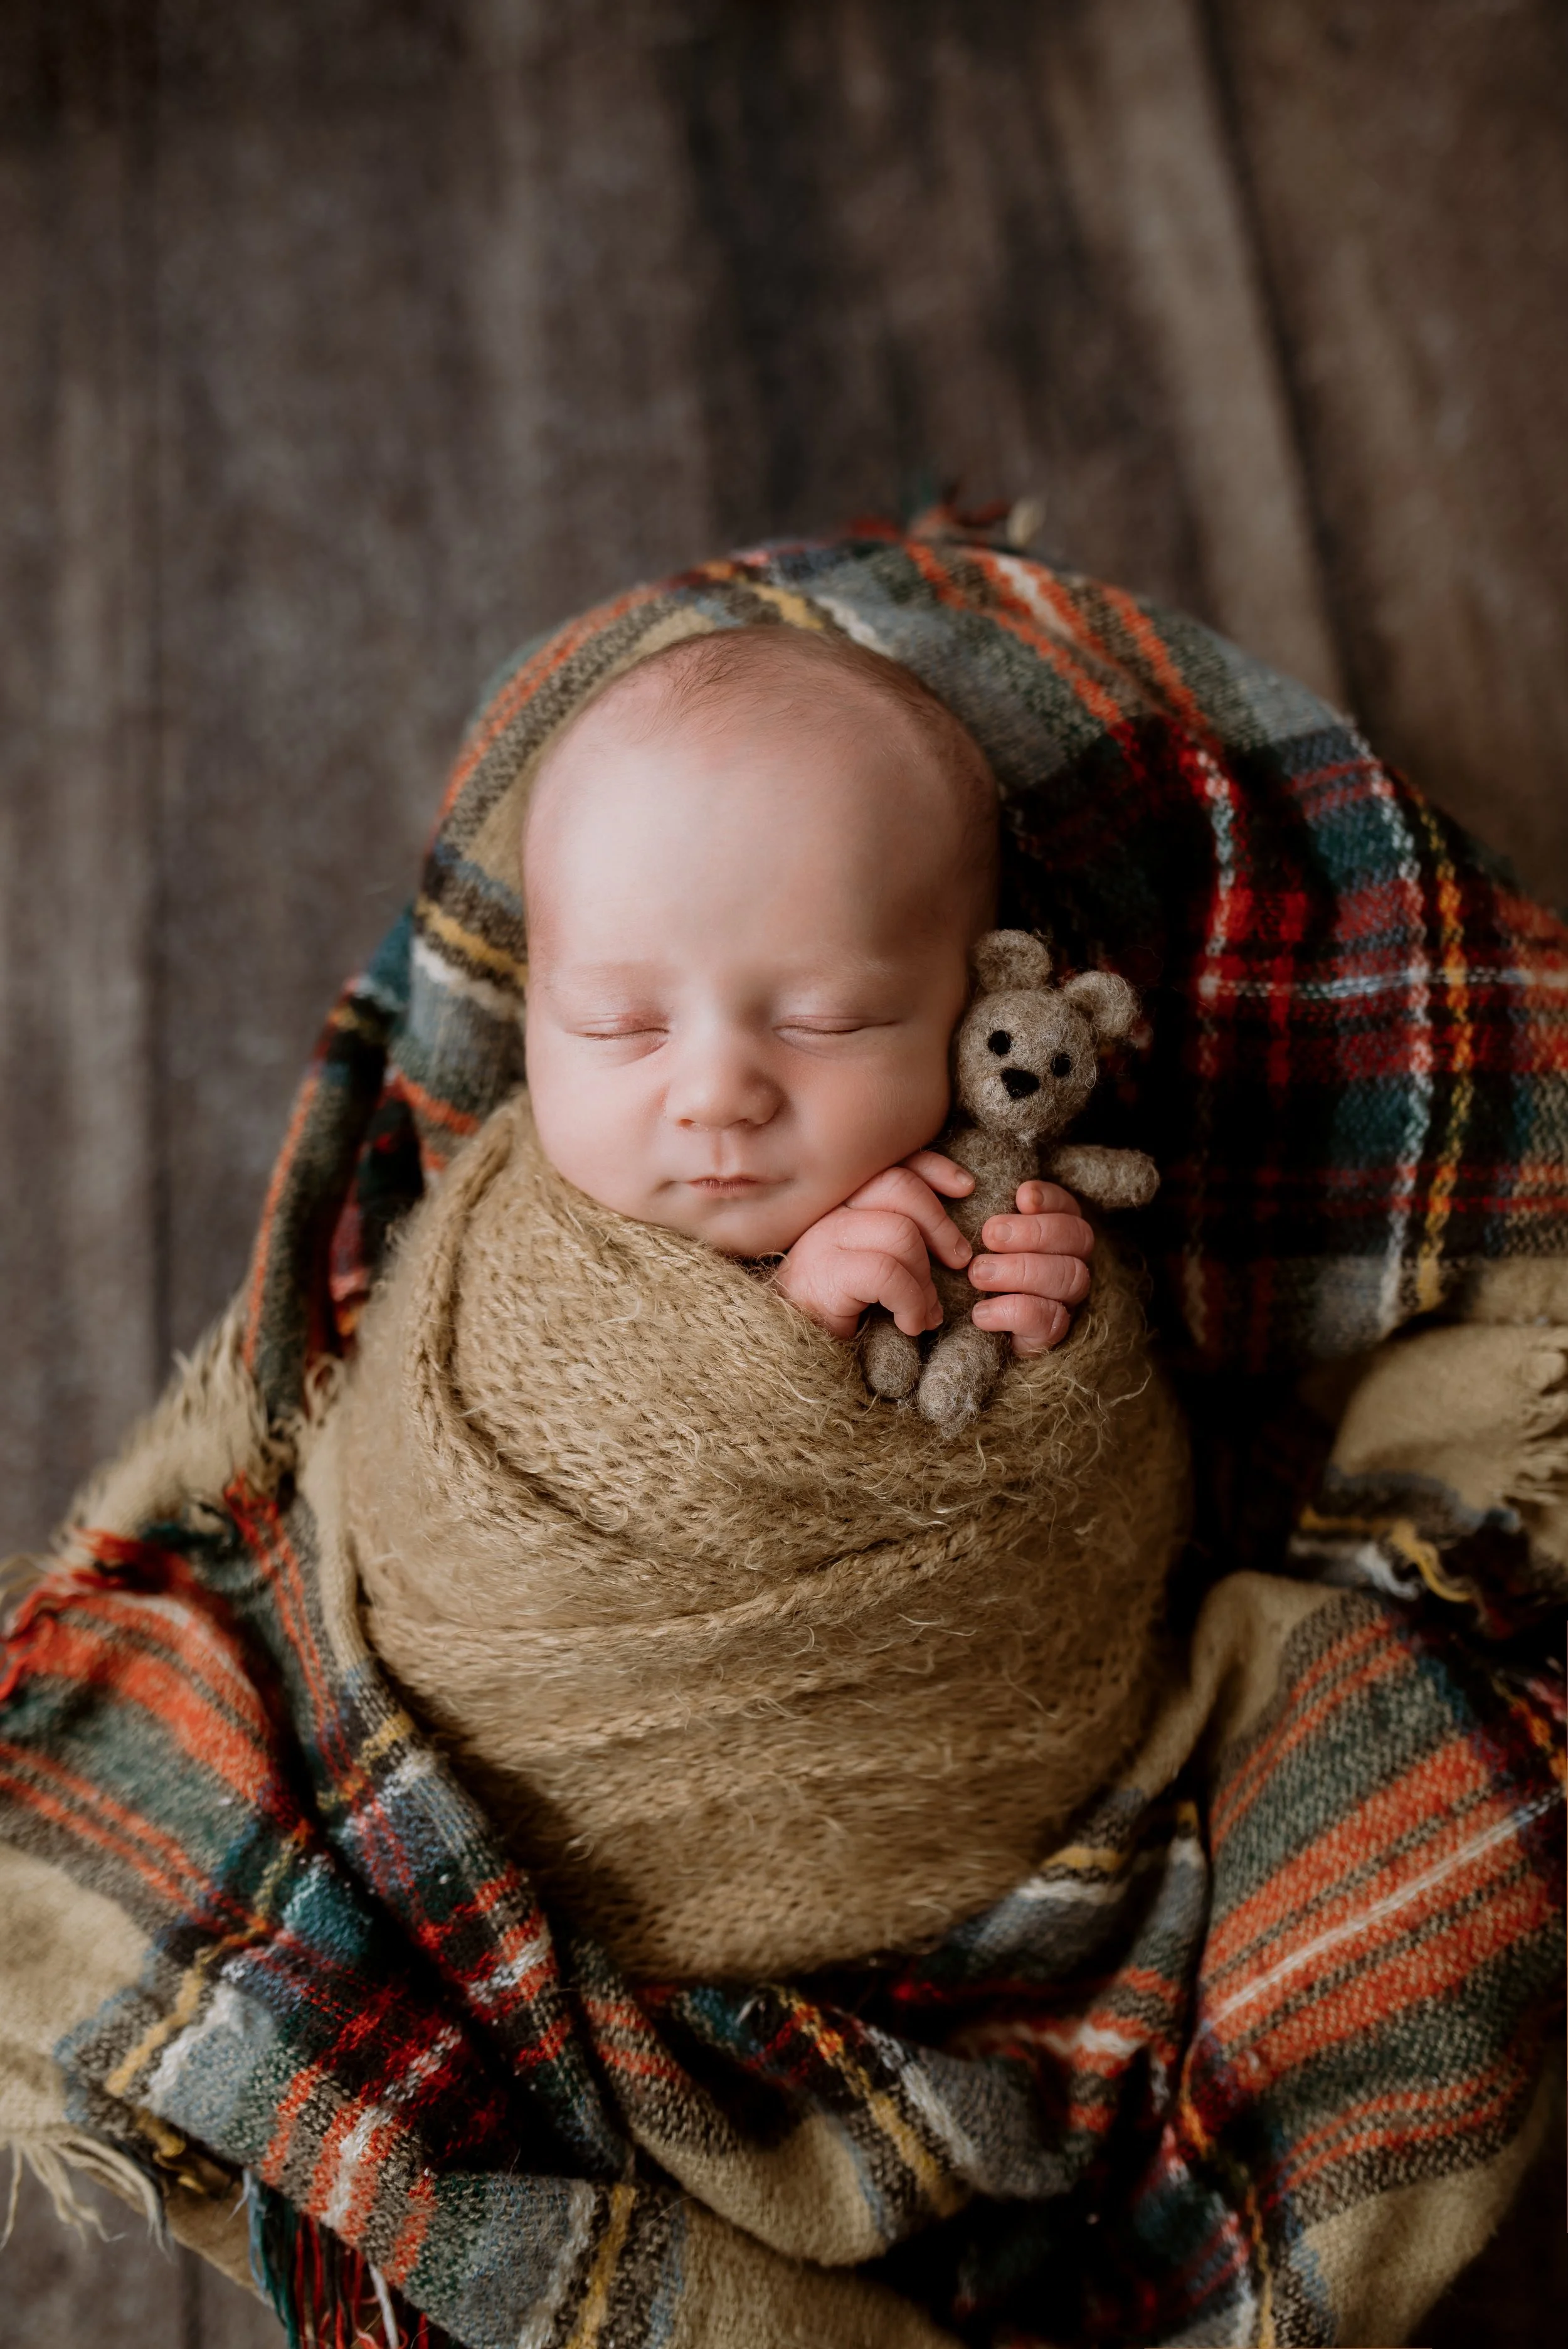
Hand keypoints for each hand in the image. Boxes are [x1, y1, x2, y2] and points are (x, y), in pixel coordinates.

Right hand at [775, 1151, 976, 1339]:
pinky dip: (912, 1302)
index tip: (965, 1187)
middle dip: (941, 1223)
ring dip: (926, 1278)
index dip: (933, 1168)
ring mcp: (822, 1239)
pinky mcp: (825, 1274)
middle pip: (899, 1187)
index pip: (890, 1163)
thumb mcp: (874, 1265)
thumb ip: (902, 1240)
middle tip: (959, 1260)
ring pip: (901, 1232)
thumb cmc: (840, 1308)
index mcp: (840, 1201)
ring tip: (925, 1309)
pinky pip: (887, 1274)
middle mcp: (827, 1210)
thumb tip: (955, 1248)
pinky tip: (911, 1324)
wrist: (792, 1348)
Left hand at [966, 1180, 1093, 1355]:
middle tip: (989, 1235)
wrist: (966, 1336)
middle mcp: (1071, 1261)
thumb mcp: (972, 1240)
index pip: (1069, 1207)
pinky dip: (1012, 1311)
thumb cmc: (971, 1272)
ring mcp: (1066, 1299)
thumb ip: (981, 1215)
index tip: (1021, 1197)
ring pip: (1070, 1277)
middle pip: (1078, 1238)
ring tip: (978, 1273)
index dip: (1051, 1198)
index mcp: (1057, 1232)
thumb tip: (965, 1185)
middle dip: (1034, 1232)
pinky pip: (1049, 1320)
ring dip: (1021, 1271)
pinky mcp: (1052, 1334)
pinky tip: (980, 1312)